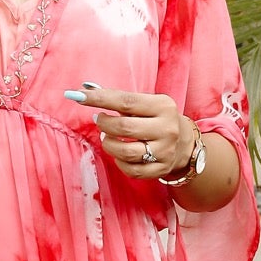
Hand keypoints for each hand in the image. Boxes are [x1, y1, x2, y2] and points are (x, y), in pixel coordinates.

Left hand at [67, 84, 197, 180]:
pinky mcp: (161, 169)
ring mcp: (165, 151)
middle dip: (104, 124)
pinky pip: (131, 170)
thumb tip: (83, 90)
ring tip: (107, 137)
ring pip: (125, 151)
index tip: (77, 95)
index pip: (126, 101)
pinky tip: (119, 154)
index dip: (99, 99)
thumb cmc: (155, 118)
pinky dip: (119, 161)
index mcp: (163, 106)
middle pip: (124, 128)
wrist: (184, 143)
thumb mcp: (145, 104)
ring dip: (108, 143)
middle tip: (99, 120)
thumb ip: (118, 99)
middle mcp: (167, 128)